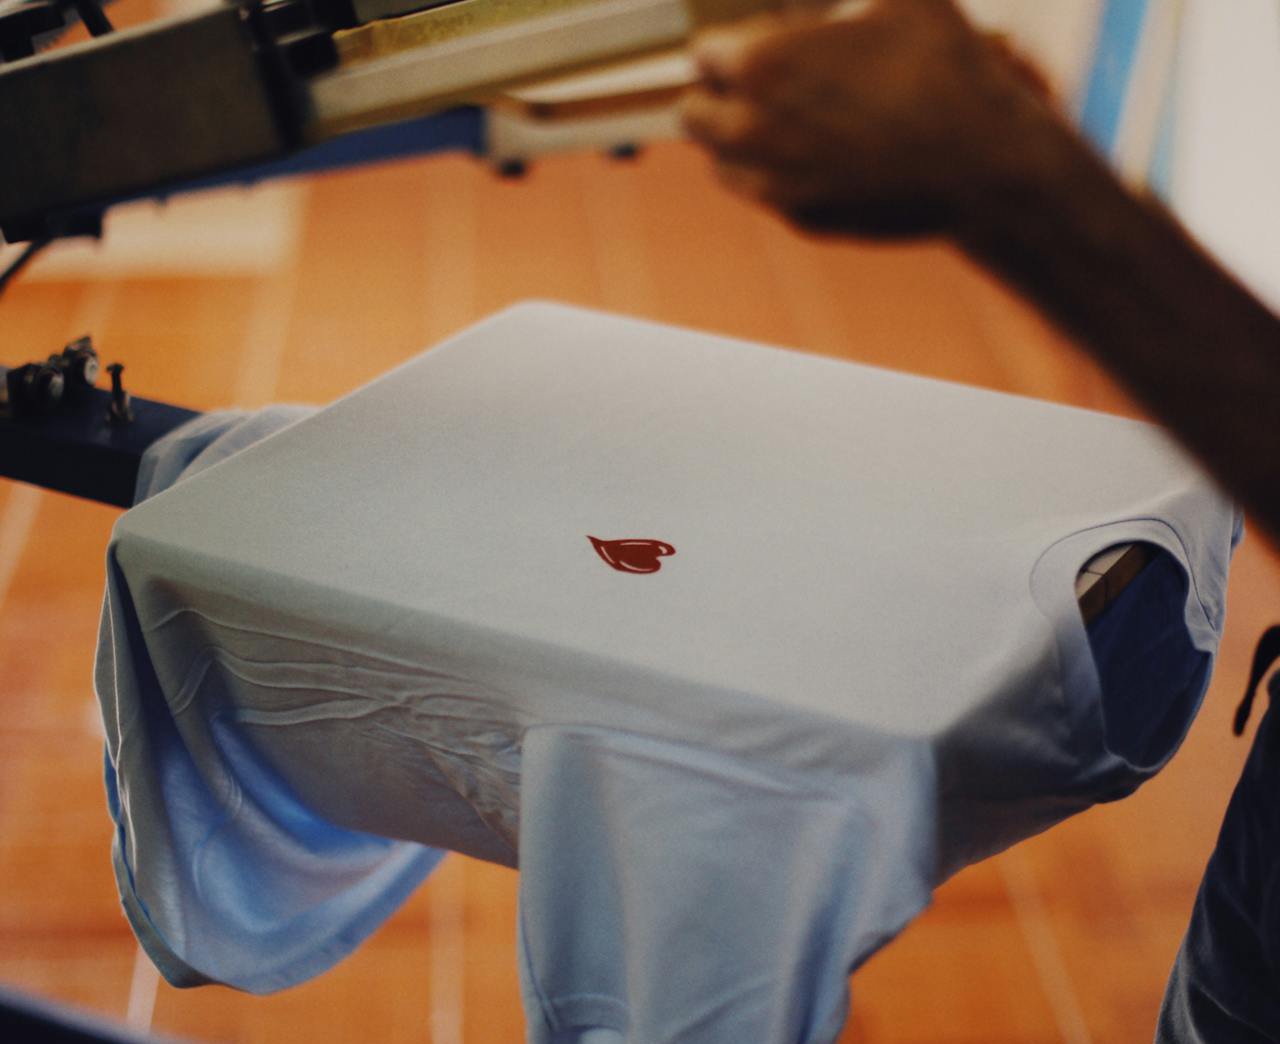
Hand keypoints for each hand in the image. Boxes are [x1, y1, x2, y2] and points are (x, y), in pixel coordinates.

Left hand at [681, 0, 1069, 236]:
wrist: (983, 162)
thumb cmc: (943, 66)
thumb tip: (831, 1)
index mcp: (760, 66)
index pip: (702, 55)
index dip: (732, 46)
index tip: (762, 44)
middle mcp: (750, 131)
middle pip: (694, 113)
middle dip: (720, 96)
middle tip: (760, 86)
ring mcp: (772, 183)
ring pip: (720, 163)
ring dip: (739, 141)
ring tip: (785, 122)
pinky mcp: (799, 219)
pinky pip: (764, 194)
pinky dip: (777, 175)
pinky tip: (819, 155)